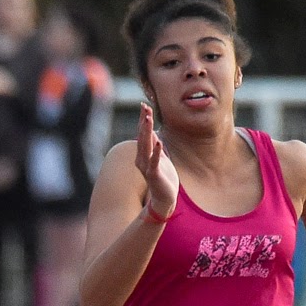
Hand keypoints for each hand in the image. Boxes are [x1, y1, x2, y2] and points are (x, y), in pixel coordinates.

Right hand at [135, 103, 178, 220]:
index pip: (142, 134)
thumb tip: (154, 132)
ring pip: (146, 146)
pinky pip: (155, 161)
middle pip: (142, 137)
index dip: (143, 120)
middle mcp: (141, 159)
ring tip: (148, 118)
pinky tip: (158, 142)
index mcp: (142, 155)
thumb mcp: (160, 158)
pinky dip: (156, 152)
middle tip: (144, 106)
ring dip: (146, 132)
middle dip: (143, 121)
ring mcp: (147, 167)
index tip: (144, 105)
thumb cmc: (163, 179)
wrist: (164, 199)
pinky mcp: (154, 175)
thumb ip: (156, 146)